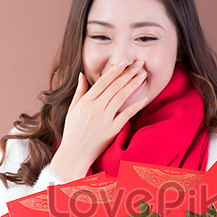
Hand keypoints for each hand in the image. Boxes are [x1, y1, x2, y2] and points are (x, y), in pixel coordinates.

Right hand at [50, 61, 148, 180]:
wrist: (74, 154)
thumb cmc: (73, 132)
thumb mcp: (72, 110)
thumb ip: (79, 92)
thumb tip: (82, 75)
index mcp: (85, 102)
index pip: (102, 82)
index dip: (114, 70)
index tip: (124, 62)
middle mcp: (95, 108)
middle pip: (114, 86)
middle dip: (128, 73)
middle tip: (139, 63)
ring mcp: (104, 119)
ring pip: (121, 97)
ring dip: (133, 84)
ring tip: (142, 75)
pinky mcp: (112, 130)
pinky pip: (126, 115)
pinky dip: (135, 106)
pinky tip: (144, 98)